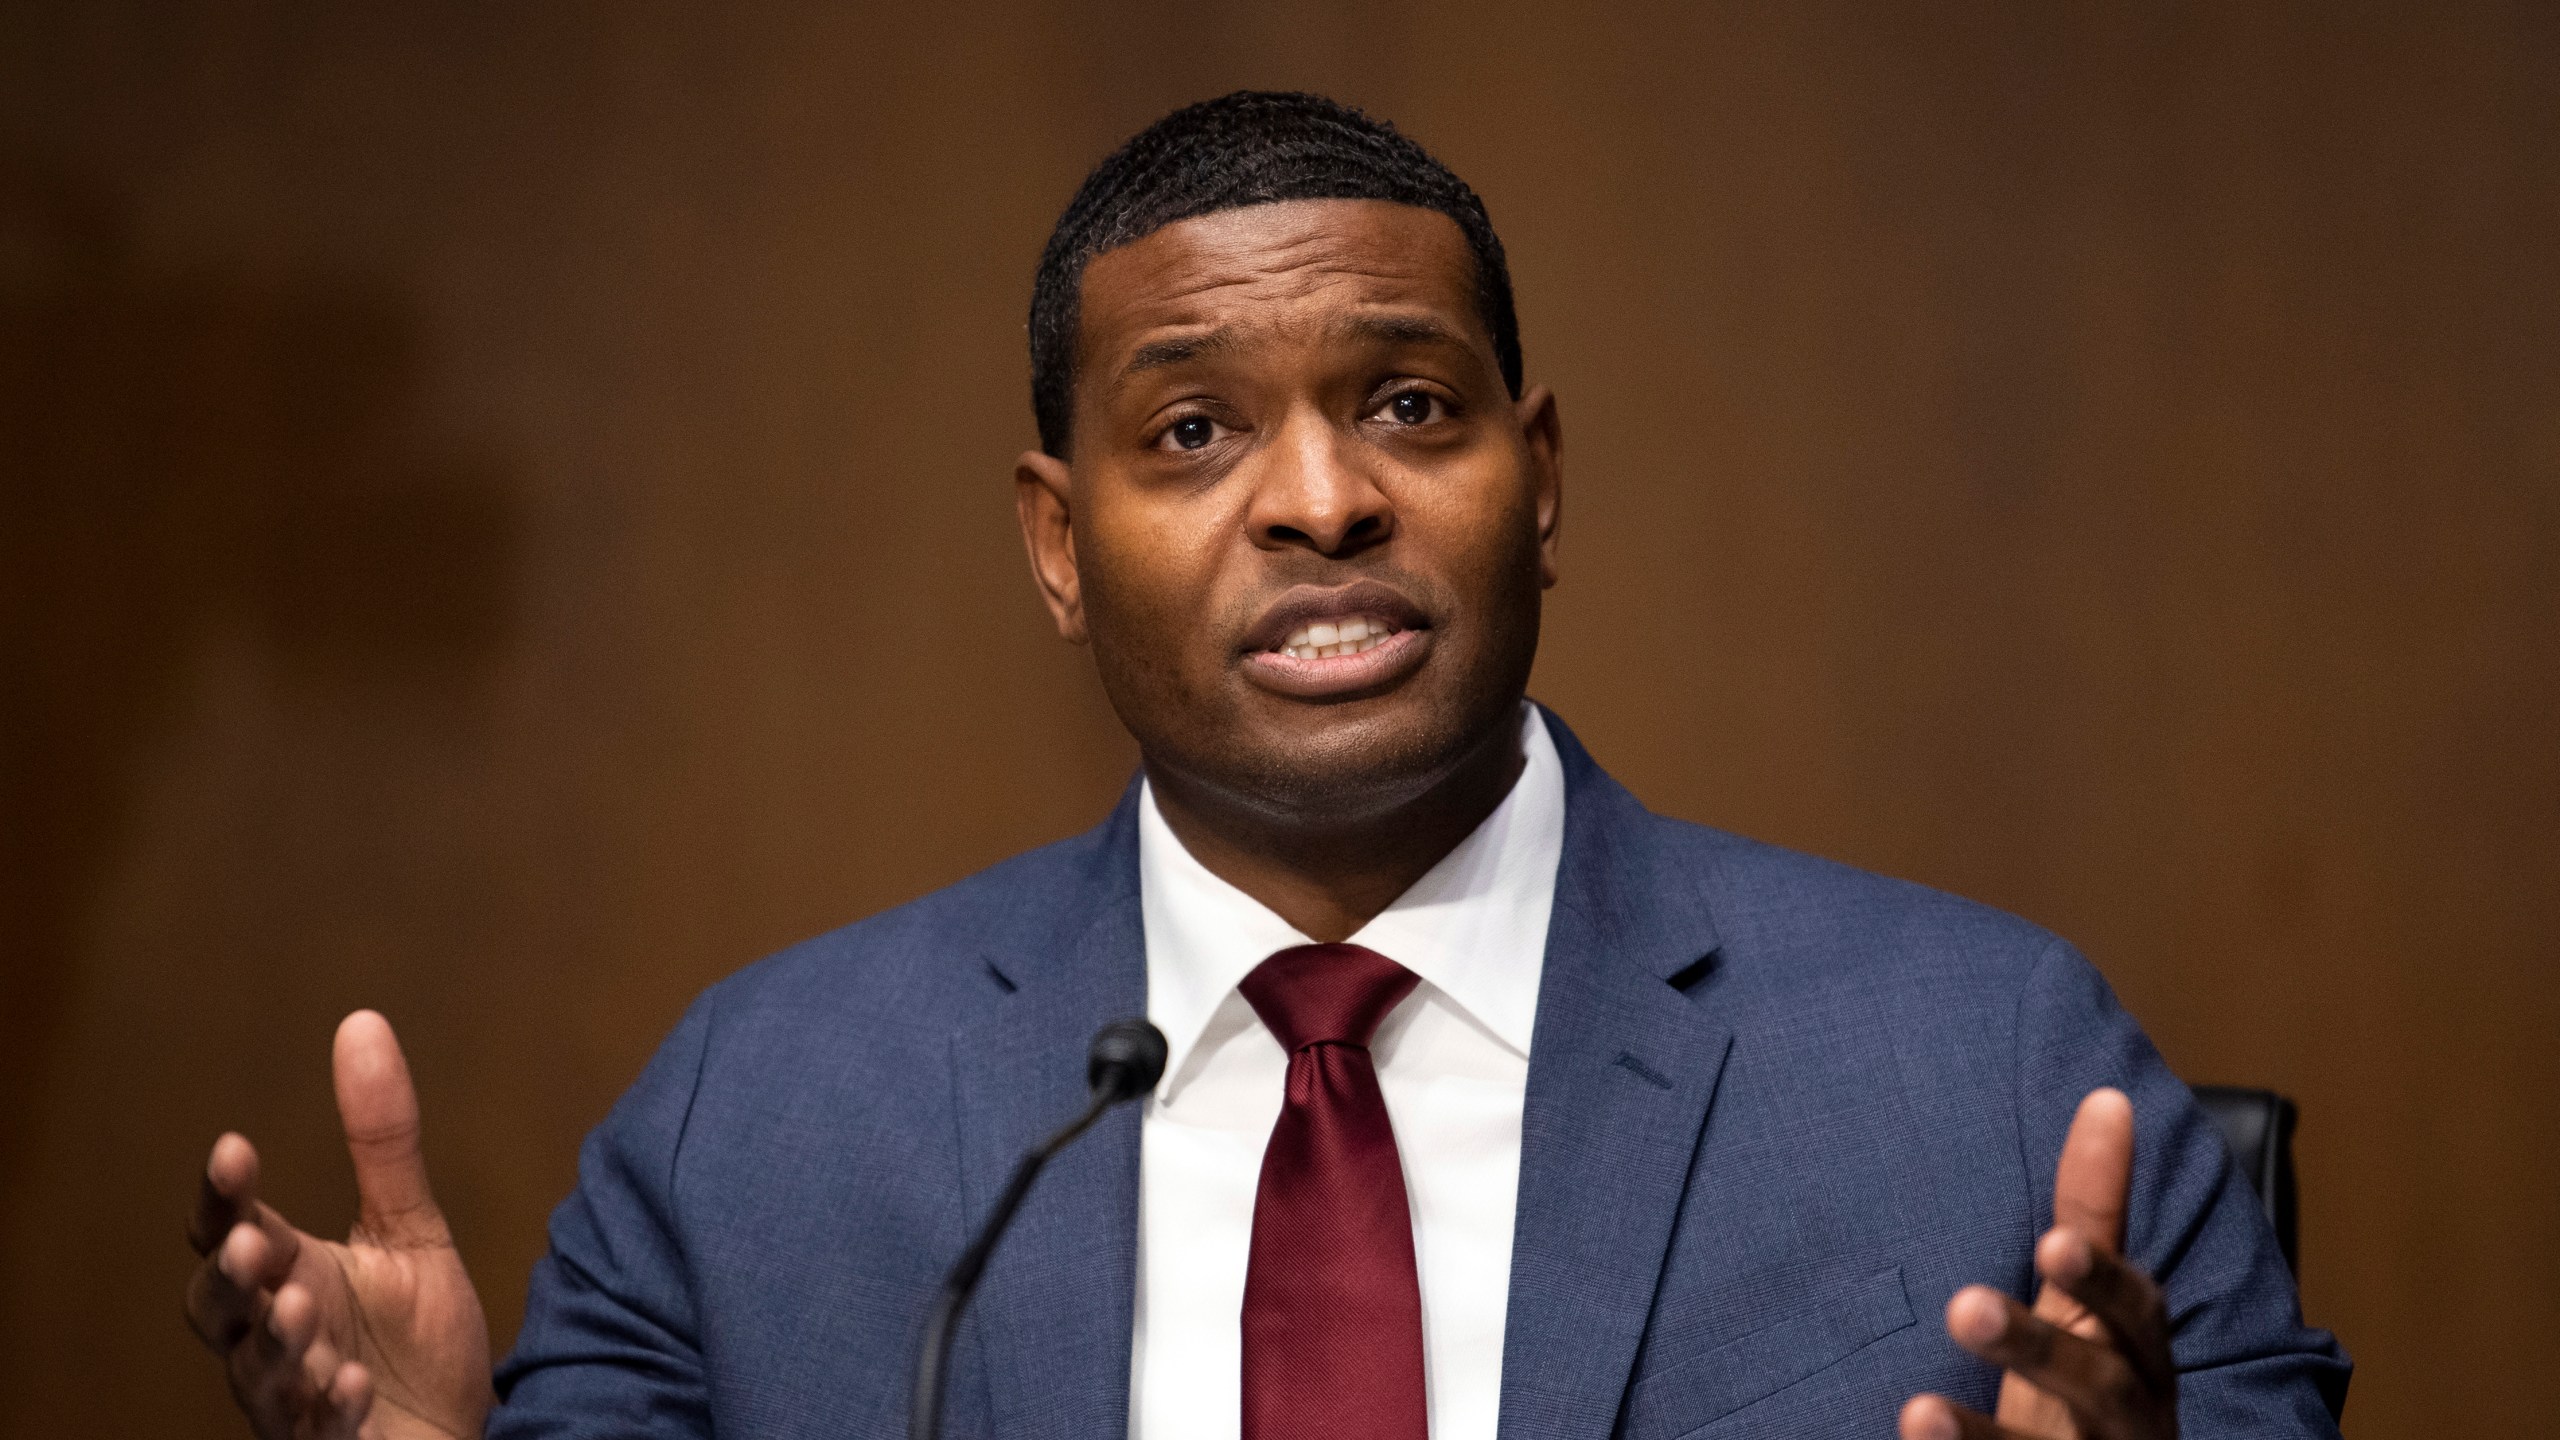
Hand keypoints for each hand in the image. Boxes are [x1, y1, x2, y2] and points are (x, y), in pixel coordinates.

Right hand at [184, 1011, 494, 1439]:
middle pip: (219, 1309)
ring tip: (300, 1305)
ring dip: (274, 1339)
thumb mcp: (410, 1230)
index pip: (232, 1230)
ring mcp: (295, 1399)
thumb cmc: (415, 1338)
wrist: (458, 1428)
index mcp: (287, 1276)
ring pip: (259, 1373)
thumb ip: (382, 1141)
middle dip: (228, 1277)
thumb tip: (361, 1022)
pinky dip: (324, 1409)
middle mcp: (275, 1337)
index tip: (235, 1148)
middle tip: (251, 1242)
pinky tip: (344, 1384)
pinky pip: (316, 1434)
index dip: (224, 1196)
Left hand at [1900, 1088, 2176, 1439]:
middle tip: (1963, 1306)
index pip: (2134, 1313)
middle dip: (2035, 1346)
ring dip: (1981, 1439)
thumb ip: (2097, 1211)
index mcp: (2137, 1356)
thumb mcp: (2099, 1302)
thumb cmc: (2098, 1385)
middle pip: (2094, 1385)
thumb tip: (2108, 1098)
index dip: (2100, 1281)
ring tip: (1915, 1412)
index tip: (2053, 1243)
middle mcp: (2128, 1419)